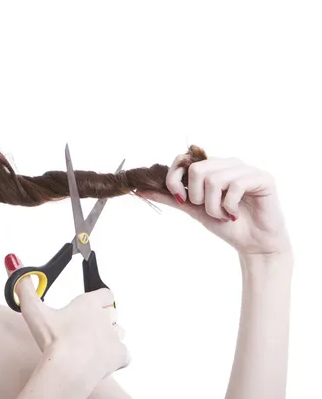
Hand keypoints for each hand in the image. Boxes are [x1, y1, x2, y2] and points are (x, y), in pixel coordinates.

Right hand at [4, 253, 129, 379]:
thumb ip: (25, 288)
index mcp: (89, 304)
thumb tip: (14, 264)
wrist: (68, 368)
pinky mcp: (120, 355)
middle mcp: (106, 317)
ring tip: (94, 342)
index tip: (91, 303)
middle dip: (103, 317)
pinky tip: (103, 358)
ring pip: (120, 331)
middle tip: (86, 327)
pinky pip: (125, 354)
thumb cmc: (54, 340)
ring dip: (111, 335)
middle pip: (113, 312)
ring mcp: (115, 337)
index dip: (99, 297)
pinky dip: (117, 356)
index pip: (106, 293)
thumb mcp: (34, 310)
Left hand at [137, 154, 291, 256]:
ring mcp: (246, 168)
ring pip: (214, 179)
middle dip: (196, 197)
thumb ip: (169, 197)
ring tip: (223, 214)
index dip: (175, 179)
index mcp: (211, 166)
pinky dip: (229, 206)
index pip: (183, 159)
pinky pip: (235, 185)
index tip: (181, 199)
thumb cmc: (225, 225)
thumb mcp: (192, 209)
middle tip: (208, 209)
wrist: (252, 244)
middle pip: (197, 169)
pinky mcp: (262, 178)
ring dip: (213, 206)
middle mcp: (228, 162)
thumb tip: (140, 189)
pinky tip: (235, 214)